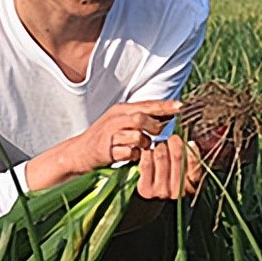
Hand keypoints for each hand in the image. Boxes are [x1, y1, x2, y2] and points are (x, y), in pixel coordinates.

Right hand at [27, 100, 183, 190]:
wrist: (80, 152)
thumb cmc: (107, 136)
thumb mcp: (125, 122)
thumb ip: (146, 118)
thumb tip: (171, 114)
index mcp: (122, 110)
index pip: (147, 105)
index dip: (164, 106)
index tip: (181, 107)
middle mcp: (115, 119)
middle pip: (141, 118)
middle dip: (154, 126)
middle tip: (158, 133)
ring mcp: (109, 134)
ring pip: (136, 136)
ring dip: (144, 143)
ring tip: (141, 146)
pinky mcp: (106, 150)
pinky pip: (128, 152)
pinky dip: (135, 155)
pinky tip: (132, 155)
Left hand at [137, 136, 203, 199]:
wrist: (154, 206)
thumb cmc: (174, 184)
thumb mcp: (188, 176)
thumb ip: (191, 161)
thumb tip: (190, 143)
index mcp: (192, 186)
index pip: (193, 163)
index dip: (190, 149)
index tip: (186, 141)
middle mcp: (177, 191)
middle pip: (176, 157)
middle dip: (174, 143)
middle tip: (171, 138)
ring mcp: (161, 190)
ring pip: (160, 157)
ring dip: (160, 147)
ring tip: (160, 146)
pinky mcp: (145, 189)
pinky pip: (146, 163)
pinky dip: (147, 153)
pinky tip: (149, 153)